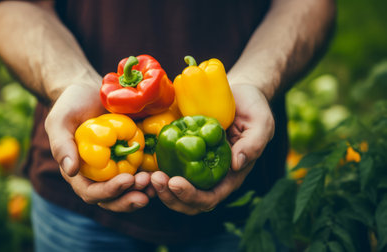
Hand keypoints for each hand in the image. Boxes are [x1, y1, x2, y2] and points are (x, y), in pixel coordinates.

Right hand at [45, 83, 151, 211]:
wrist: (91, 91)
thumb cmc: (71, 105)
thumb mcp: (60, 120)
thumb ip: (62, 145)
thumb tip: (71, 171)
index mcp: (79, 173)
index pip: (92, 193)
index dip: (109, 192)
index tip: (126, 179)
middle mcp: (98, 177)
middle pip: (114, 199)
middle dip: (130, 197)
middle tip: (146, 185)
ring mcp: (116, 169)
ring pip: (130, 192)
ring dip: (143, 191)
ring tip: (157, 181)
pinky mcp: (132, 159)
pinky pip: (142, 174)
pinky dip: (152, 178)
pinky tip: (163, 173)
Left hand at [151, 84, 273, 214]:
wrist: (239, 94)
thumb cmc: (253, 108)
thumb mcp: (261, 123)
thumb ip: (253, 144)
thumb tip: (236, 164)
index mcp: (230, 176)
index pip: (210, 197)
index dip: (192, 196)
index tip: (175, 182)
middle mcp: (211, 176)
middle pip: (188, 201)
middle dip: (170, 196)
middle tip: (156, 179)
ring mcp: (195, 166)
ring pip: (174, 190)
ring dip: (159, 188)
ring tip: (148, 176)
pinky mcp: (182, 153)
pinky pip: (167, 168)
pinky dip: (154, 172)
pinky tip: (144, 166)